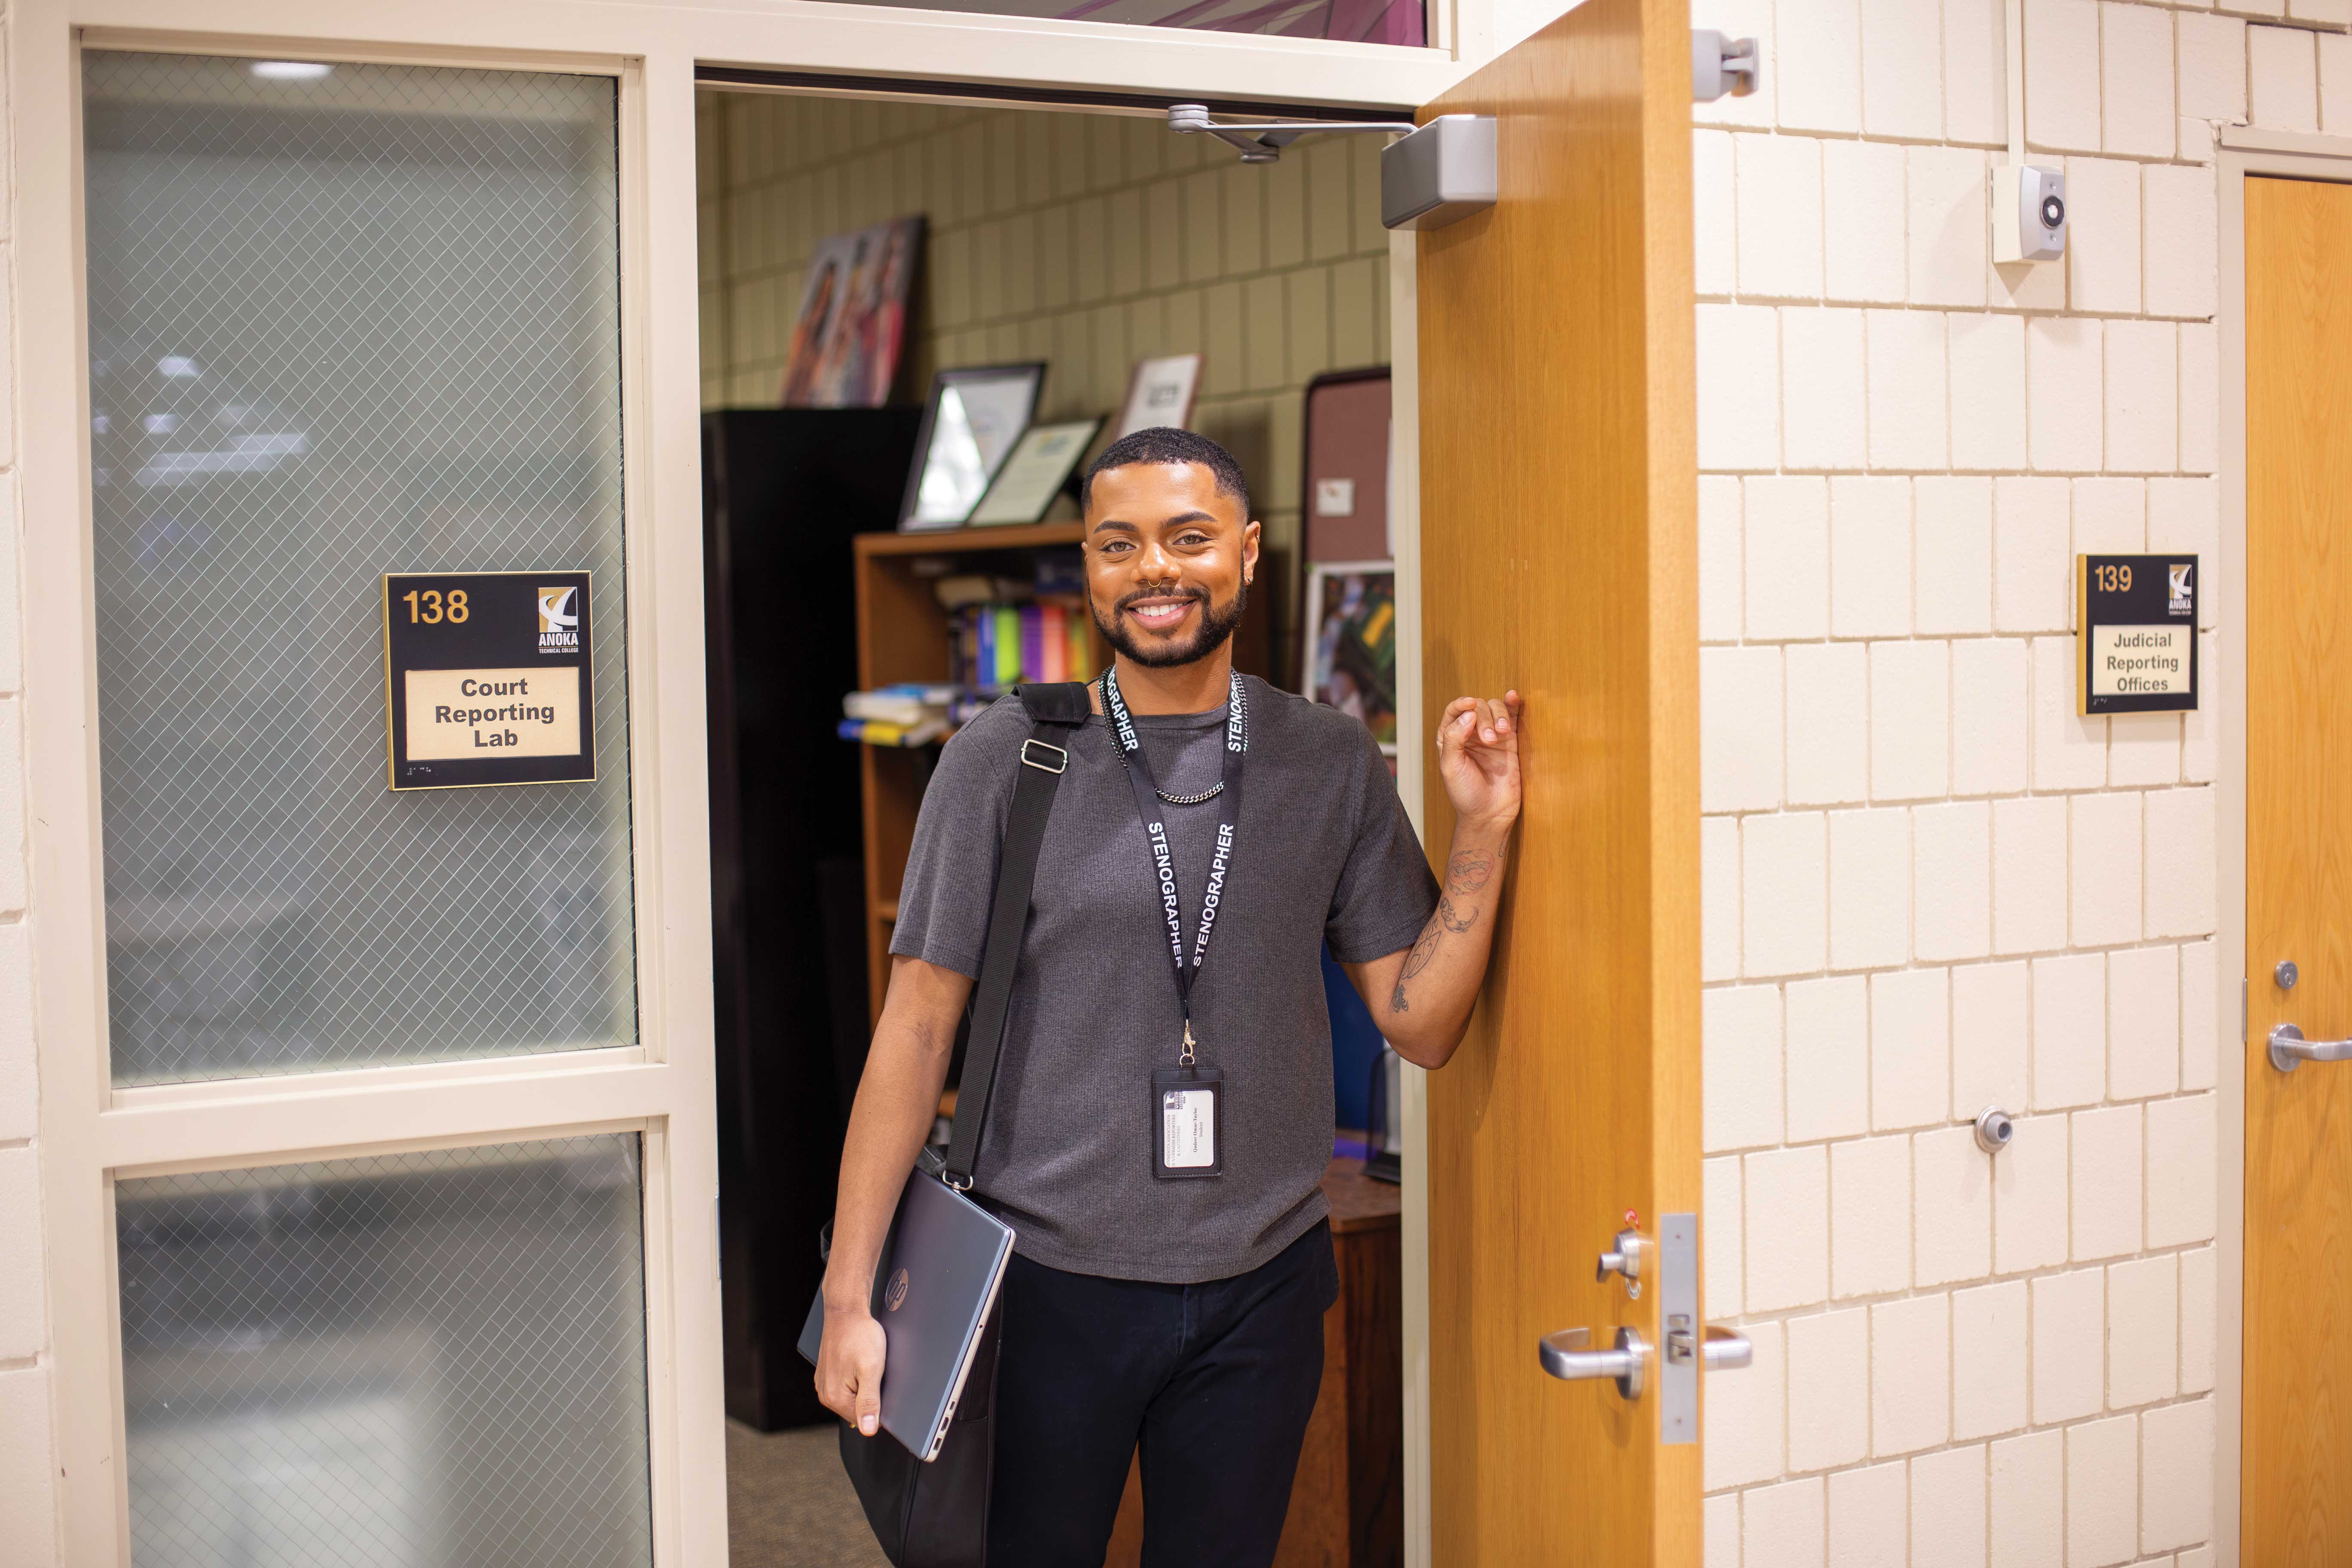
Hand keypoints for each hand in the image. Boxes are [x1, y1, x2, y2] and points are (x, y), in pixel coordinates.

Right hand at [816, 1301, 887, 1436]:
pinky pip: (846, 1387)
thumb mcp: (871, 1369)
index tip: (882, 1386)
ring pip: (852, 1398)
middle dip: (870, 1397)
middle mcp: (825, 1395)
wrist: (846, 1312)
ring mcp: (824, 1384)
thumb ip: (869, 1401)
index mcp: (835, 1398)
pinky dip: (856, 1379)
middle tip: (875, 1373)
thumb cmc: (860, 1336)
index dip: (879, 1406)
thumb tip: (868, 1430)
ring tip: (866, 1366)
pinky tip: (860, 1364)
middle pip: (857, 1410)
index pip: (864, 1420)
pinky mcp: (827, 1375)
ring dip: (863, 1387)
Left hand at [1436, 691, 1522, 831]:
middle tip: (1489, 740)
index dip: (1461, 704)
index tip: (1470, 706)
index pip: (1454, 711)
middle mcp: (1470, 734)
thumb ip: (1454, 738)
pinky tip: (1512, 696)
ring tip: (1501, 733)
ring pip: (1495, 709)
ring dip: (1499, 715)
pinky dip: (1512, 705)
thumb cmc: (1465, 794)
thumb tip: (1468, 713)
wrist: (1489, 814)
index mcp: (1450, 738)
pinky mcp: (1510, 742)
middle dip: (1484, 718)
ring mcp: (1491, 736)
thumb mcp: (1451, 767)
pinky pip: (1512, 717)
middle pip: (1477, 708)